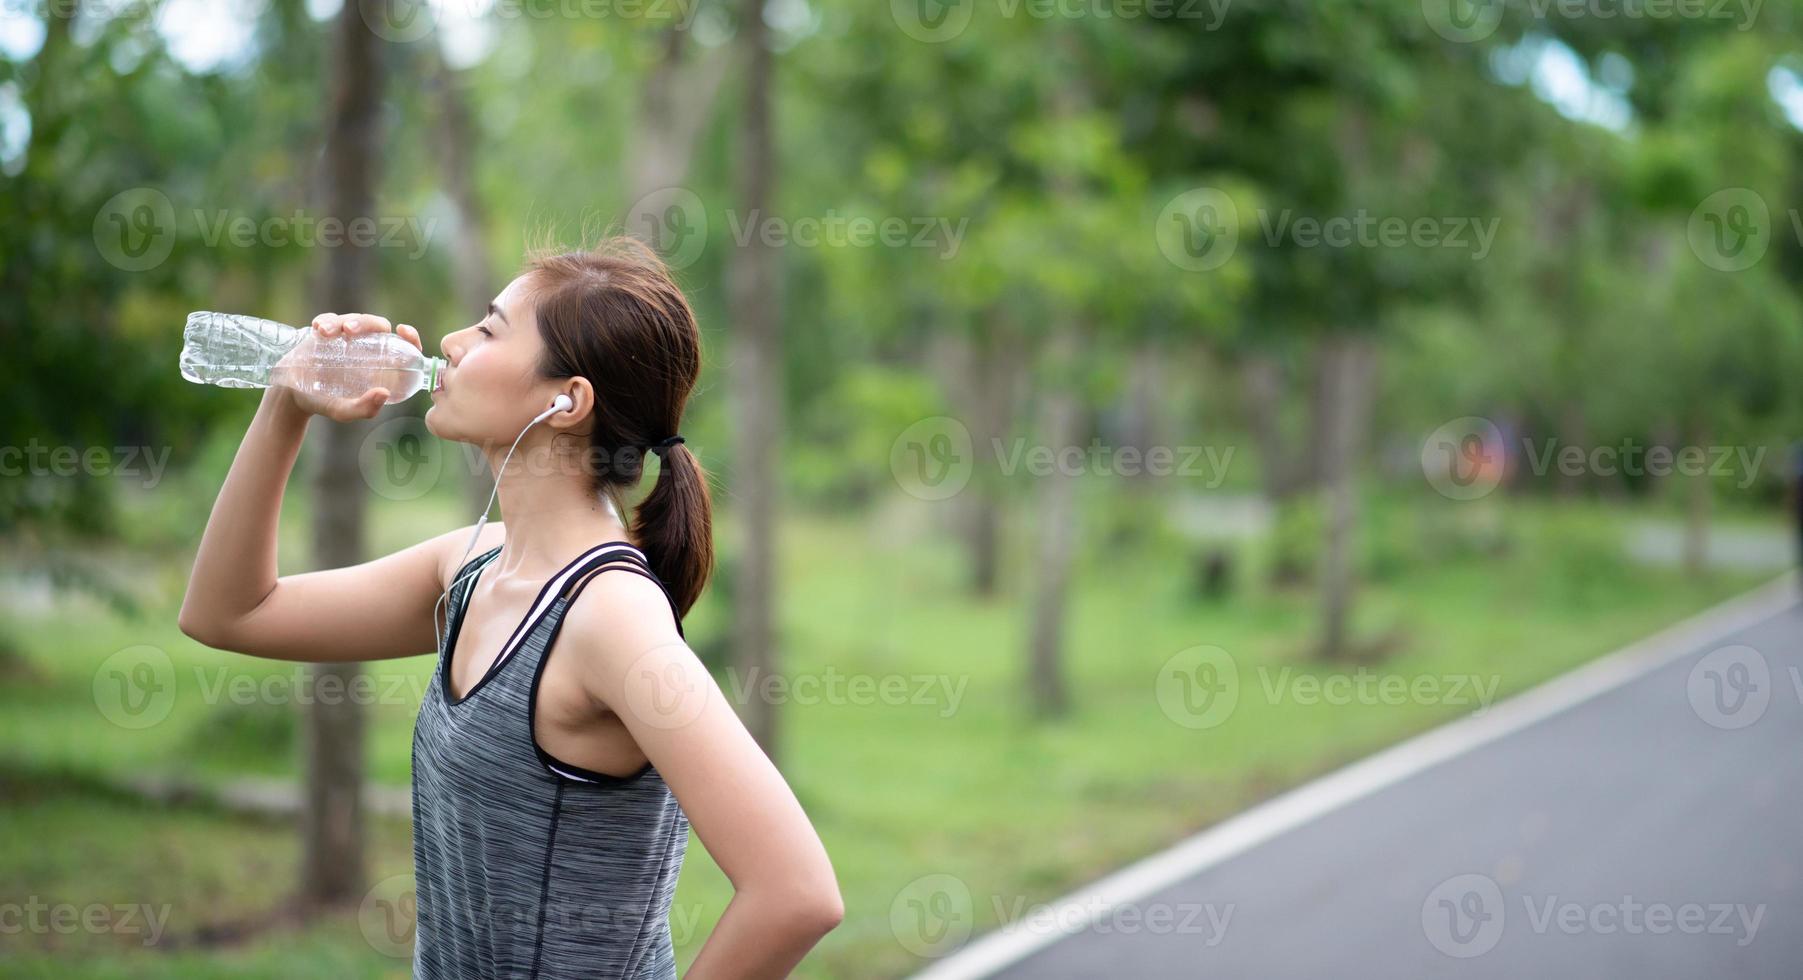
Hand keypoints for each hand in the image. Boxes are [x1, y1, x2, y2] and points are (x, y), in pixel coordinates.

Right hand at [270, 313, 425, 420]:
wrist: (293, 396)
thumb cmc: (324, 403)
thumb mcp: (343, 411)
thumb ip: (364, 408)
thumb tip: (384, 393)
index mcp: (380, 365)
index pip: (402, 345)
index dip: (409, 336)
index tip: (403, 330)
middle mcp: (366, 347)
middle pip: (375, 325)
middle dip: (365, 322)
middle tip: (350, 330)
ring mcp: (346, 338)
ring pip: (351, 319)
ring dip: (340, 321)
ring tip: (325, 333)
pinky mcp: (325, 332)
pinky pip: (329, 319)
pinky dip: (325, 320)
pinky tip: (318, 328)